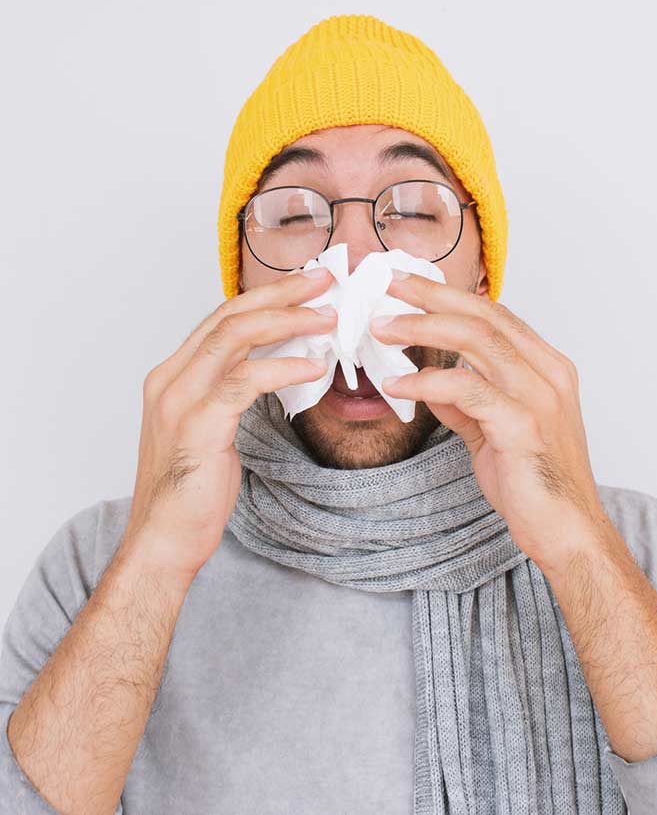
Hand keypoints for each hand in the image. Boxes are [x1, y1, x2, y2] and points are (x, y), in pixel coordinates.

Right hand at [121, 267, 337, 580]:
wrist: (163, 539)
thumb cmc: (192, 489)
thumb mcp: (211, 428)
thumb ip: (233, 393)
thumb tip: (280, 367)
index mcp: (173, 375)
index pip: (221, 319)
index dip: (265, 298)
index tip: (304, 287)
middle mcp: (170, 378)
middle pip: (230, 316)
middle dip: (280, 294)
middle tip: (322, 281)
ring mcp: (179, 398)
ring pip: (236, 337)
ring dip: (288, 322)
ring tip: (328, 318)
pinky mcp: (197, 424)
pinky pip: (246, 381)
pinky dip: (284, 368)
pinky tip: (316, 367)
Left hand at [370, 273, 611, 575]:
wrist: (568, 532)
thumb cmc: (535, 483)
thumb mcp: (494, 432)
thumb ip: (466, 403)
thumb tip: (430, 382)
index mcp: (547, 368)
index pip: (494, 314)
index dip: (449, 295)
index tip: (410, 285)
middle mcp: (548, 373)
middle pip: (483, 315)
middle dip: (431, 295)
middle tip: (388, 285)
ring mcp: (539, 396)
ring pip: (475, 340)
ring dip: (422, 328)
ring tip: (382, 329)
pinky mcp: (522, 425)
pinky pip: (465, 389)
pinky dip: (426, 381)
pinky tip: (396, 385)